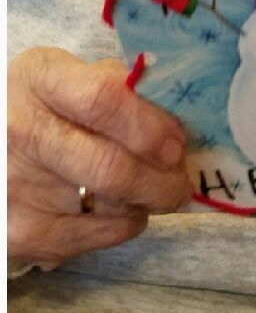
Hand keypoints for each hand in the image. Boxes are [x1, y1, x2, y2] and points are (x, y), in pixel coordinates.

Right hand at [8, 47, 191, 268]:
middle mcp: (20, 132)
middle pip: (109, 166)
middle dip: (162, 180)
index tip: (178, 143)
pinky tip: (125, 209)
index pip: (104, 100)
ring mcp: (14, 186)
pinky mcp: (17, 232)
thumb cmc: (41, 105)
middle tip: (181, 182)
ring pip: (110, 206)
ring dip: (147, 201)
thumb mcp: (69, 76)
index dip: (151, 126)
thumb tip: (175, 118)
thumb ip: (120, 86)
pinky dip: (124, 224)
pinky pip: (95, 236)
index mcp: (40, 80)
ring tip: (156, 191)